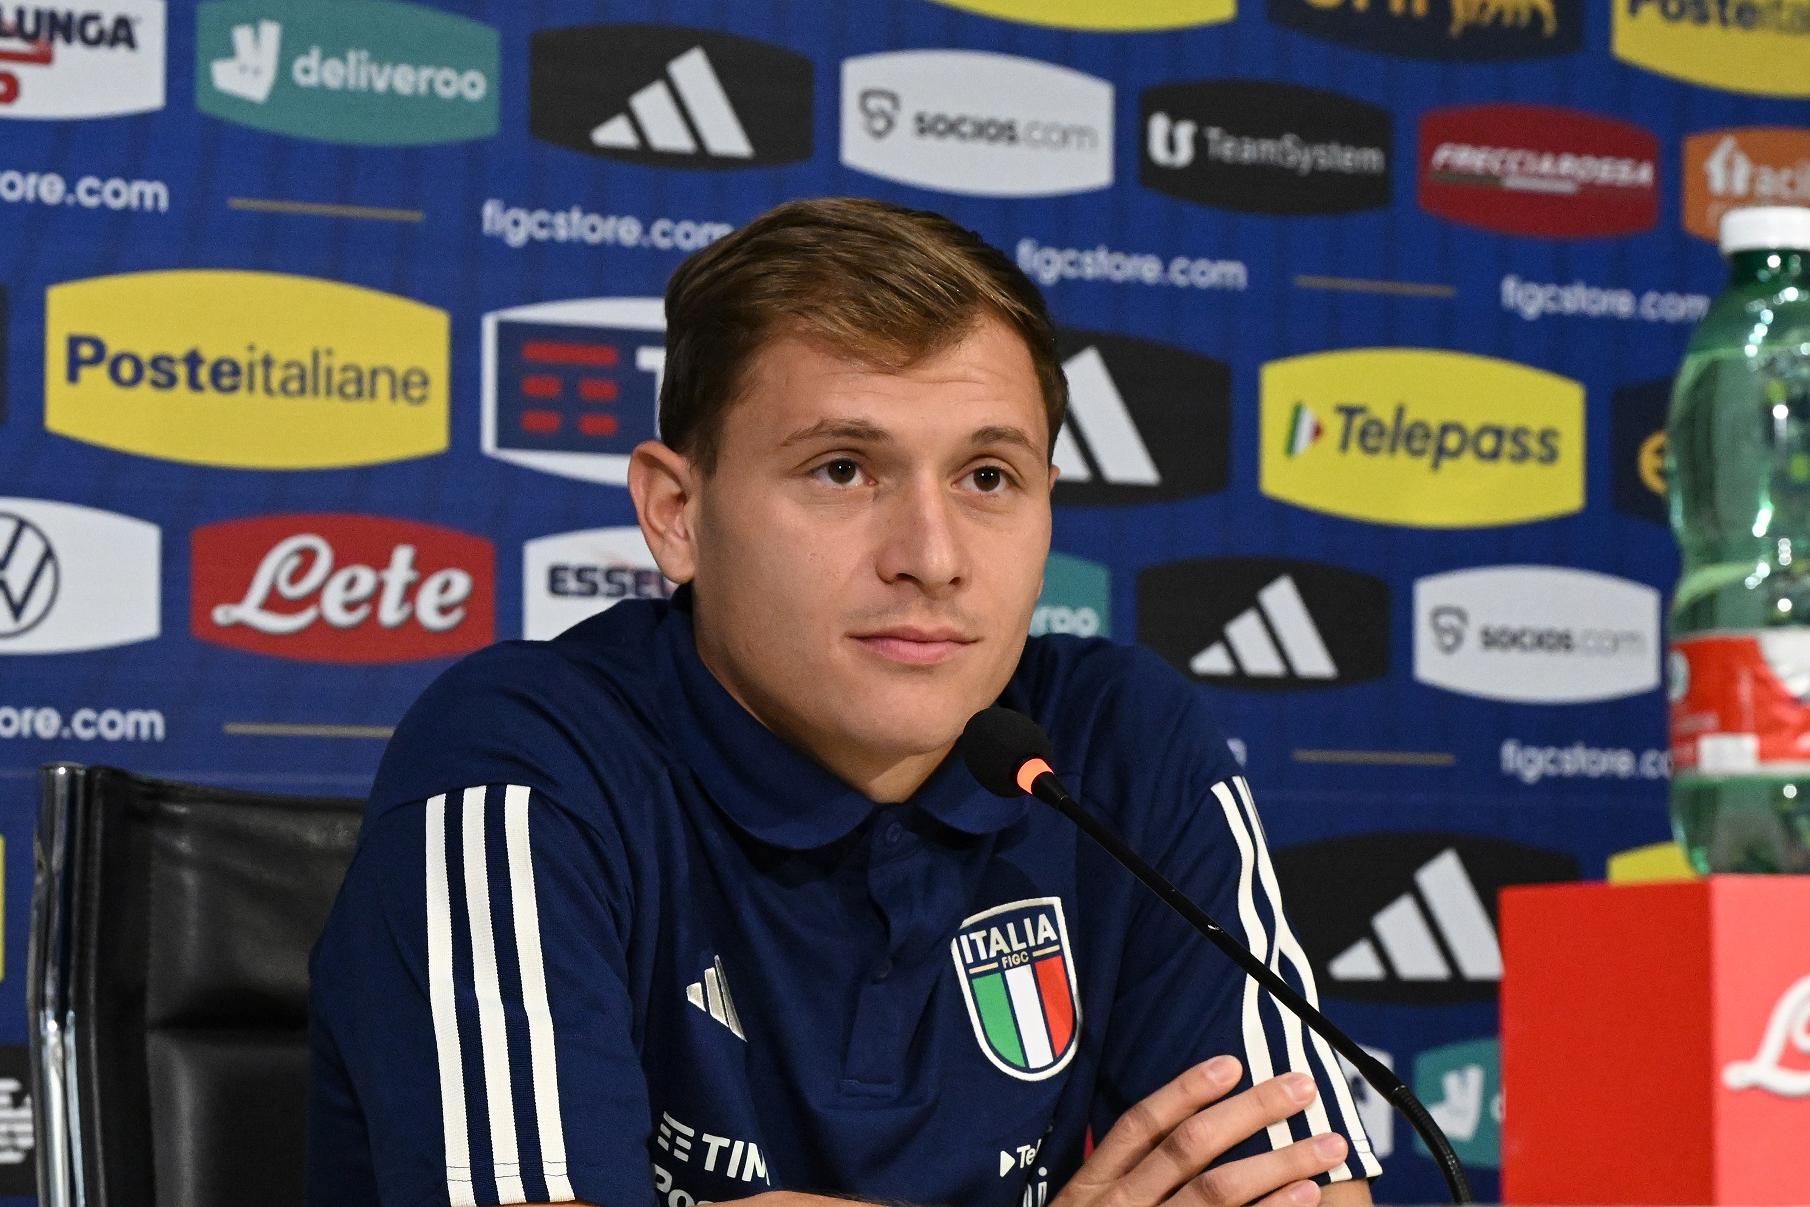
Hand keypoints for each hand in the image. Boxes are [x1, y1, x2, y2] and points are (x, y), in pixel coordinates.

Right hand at [1052, 1056, 1349, 1206]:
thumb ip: (1124, 1176)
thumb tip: (1185, 1130)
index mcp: (1094, 1188)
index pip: (1141, 1125)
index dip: (1186, 1090)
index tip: (1232, 1063)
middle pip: (1190, 1150)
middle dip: (1251, 1113)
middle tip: (1302, 1088)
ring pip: (1217, 1192)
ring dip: (1279, 1163)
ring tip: (1327, 1145)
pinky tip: (1305, 1198)